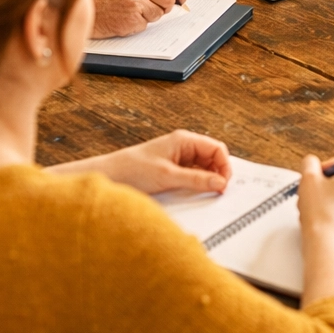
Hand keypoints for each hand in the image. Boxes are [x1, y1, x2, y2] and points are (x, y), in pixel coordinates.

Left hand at [79, 130, 231, 193]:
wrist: (109, 176)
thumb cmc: (133, 169)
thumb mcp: (168, 176)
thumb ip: (197, 179)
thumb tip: (220, 183)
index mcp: (184, 140)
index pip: (216, 149)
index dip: (224, 166)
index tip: (224, 184)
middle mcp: (183, 146)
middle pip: (212, 157)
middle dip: (218, 173)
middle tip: (218, 191)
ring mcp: (177, 157)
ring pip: (203, 167)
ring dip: (208, 179)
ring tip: (206, 192)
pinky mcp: (171, 168)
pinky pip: (192, 174)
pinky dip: (197, 183)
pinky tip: (194, 192)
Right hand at [89, 0, 188, 37]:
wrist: (79, 5)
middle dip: (164, 6)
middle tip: (151, 7)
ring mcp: (135, 0)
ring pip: (160, 12)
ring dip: (149, 15)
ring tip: (130, 10)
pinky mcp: (132, 17)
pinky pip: (147, 23)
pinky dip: (138, 23)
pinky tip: (123, 17)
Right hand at [297, 154, 333, 244]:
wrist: (325, 240)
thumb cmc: (319, 211)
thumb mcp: (308, 179)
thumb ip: (310, 163)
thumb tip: (311, 162)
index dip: (323, 168)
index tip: (315, 177)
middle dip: (325, 184)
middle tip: (313, 191)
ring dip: (328, 196)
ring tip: (315, 205)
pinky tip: (321, 215)